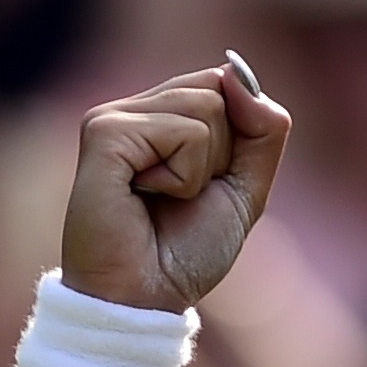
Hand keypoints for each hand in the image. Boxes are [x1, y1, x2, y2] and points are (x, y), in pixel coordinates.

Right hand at [61, 60, 291, 311]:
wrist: (145, 297)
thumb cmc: (188, 250)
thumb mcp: (246, 186)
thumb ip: (263, 128)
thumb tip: (236, 70)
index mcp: (163, 116)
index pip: (227, 83)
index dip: (240, 136)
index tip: (210, 183)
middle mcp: (136, 109)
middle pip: (219, 90)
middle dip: (222, 154)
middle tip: (183, 195)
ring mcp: (115, 117)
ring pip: (206, 108)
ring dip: (201, 168)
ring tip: (162, 197)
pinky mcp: (104, 132)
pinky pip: (182, 132)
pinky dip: (182, 176)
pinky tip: (144, 196)